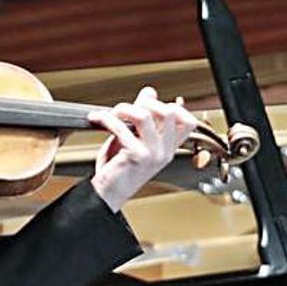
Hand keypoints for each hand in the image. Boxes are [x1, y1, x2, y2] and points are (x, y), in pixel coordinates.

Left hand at [87, 86, 197, 211]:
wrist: (107, 194)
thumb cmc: (119, 169)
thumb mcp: (134, 138)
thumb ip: (143, 116)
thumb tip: (150, 92)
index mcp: (168, 148)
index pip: (188, 121)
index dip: (173, 106)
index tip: (151, 102)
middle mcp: (164, 152)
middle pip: (169, 112)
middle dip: (145, 102)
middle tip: (127, 108)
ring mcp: (153, 154)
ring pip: (145, 115)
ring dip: (123, 108)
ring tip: (111, 114)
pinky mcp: (137, 156)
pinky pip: (122, 127)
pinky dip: (106, 118)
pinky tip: (98, 119)